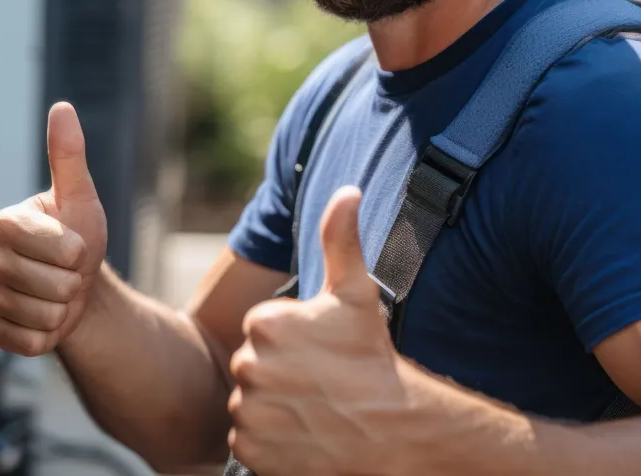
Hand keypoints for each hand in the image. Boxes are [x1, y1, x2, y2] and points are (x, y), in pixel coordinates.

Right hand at [0, 102, 107, 355]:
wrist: (77, 288)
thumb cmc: (77, 236)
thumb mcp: (80, 198)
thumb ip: (68, 156)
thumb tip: (62, 108)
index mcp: (3, 223)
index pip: (42, 243)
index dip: (71, 249)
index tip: (78, 246)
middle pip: (44, 283)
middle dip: (72, 282)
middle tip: (69, 274)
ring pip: (39, 314)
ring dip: (62, 309)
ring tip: (58, 294)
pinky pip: (28, 342)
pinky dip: (48, 334)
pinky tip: (45, 318)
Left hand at [227, 186, 408, 475]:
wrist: (393, 431)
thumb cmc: (374, 360)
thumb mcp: (358, 294)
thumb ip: (341, 239)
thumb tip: (346, 191)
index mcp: (265, 323)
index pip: (262, 330)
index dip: (293, 342)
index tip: (321, 353)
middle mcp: (247, 366)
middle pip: (253, 366)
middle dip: (280, 373)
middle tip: (319, 383)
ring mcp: (248, 412)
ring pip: (250, 403)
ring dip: (274, 407)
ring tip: (313, 409)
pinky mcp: (250, 449)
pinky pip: (247, 440)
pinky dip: (269, 441)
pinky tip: (302, 434)